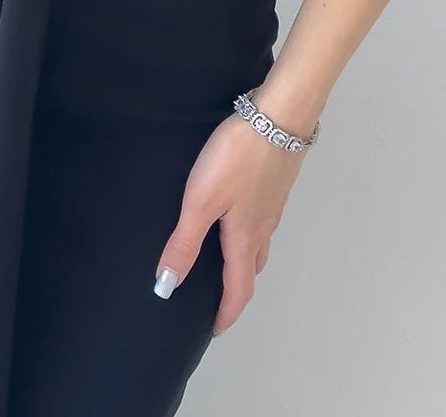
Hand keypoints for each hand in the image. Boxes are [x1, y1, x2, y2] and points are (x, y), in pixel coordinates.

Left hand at [152, 110, 307, 335]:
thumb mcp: (201, 201)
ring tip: (222, 257)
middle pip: (251, 269)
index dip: (226, 314)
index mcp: (244, 237)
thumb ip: (184, 243)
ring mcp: (273, 202)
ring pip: (259, 242)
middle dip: (236, 288)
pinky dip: (249, 230)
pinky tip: (237, 210)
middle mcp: (263, 225)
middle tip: (216, 297)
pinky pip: (263, 218)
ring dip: (243, 258)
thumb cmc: (237, 157)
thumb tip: (167, 287)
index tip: (212, 330)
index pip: (238, 289)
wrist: (278, 114)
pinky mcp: (275, 180)